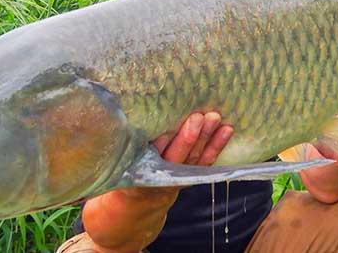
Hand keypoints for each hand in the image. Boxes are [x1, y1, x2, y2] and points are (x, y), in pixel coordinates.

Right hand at [82, 112, 232, 252]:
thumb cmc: (116, 186)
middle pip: (175, 157)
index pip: (149, 159)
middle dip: (188, 138)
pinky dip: (216, 146)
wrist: (129, 219)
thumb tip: (113, 121)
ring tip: (216, 118)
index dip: (160, 144)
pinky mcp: (188, 177)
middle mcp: (159, 180)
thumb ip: (117, 154)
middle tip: (198, 117)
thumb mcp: (111, 175)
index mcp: (136, 178)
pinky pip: (204, 163)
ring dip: (206, 138)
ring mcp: (176, 180)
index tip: (167, 127)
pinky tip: (227, 130)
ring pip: (194, 158)